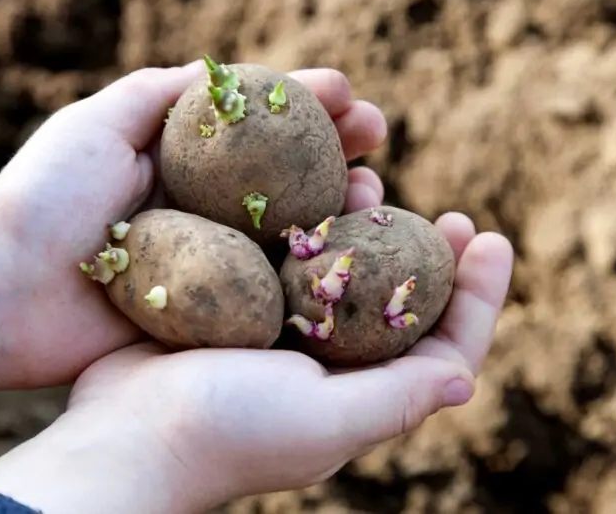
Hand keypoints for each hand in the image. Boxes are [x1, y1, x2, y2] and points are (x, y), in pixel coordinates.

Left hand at [0, 62, 388, 406]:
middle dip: (340, 150)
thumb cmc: (45, 198)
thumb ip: (161, 91)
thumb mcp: (98, 121)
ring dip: (341, 207)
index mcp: (187, 163)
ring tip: (372, 193)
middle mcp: (211, 209)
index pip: (263, 128)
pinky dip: (318, 273)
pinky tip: (350, 257)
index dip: (309, 104)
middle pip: (291, 175)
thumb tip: (223, 72)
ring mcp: (219, 260)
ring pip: (296, 231)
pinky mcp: (218, 310)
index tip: (348, 91)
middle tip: (377, 137)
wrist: (7, 292)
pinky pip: (278, 289)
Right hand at [0, 217, 512, 513]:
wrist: (123, 432)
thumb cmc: (225, 433)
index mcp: (360, 393)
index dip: (478, 296)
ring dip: (371, 227)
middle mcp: (331, 363)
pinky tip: (311, 188)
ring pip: (346, 269)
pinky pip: (290, 256)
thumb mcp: (322, 423)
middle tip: (450, 216)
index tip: (492, 238)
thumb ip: (397, 399)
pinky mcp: (243, 305)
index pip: (443, 347)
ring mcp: (285, 332)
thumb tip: (465, 379)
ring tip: (376, 182)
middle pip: (402, 304)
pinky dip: (310, 222)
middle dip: (432, 257)